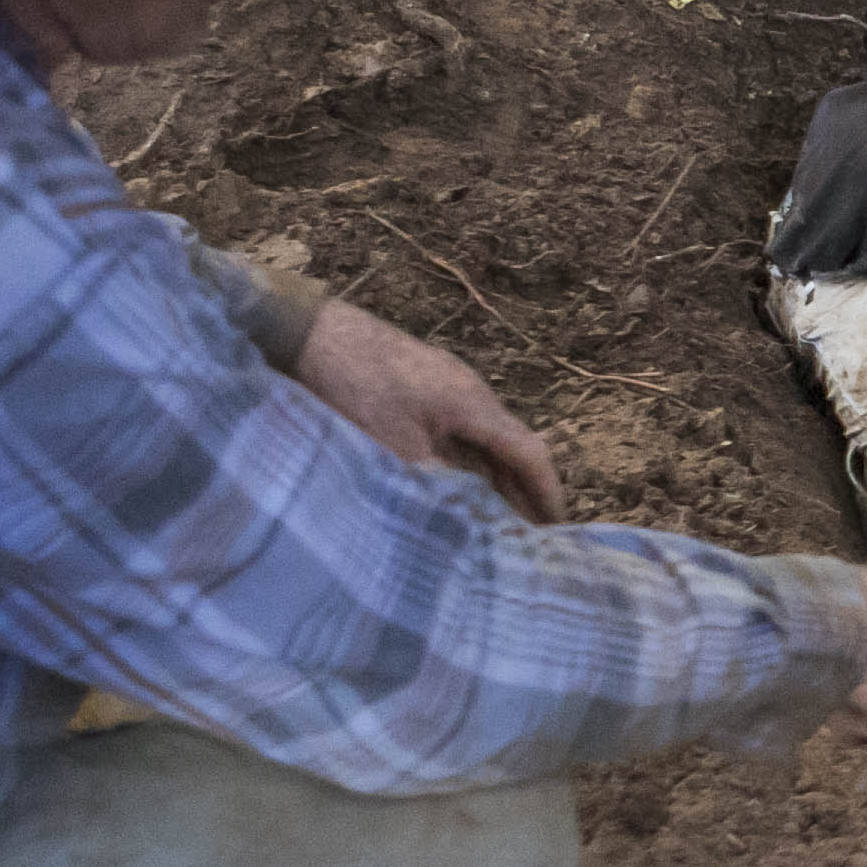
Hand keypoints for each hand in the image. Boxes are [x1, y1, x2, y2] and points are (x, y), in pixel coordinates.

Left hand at [295, 298, 564, 520]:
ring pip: (485, 440)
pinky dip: (469, 462)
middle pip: (512, 447)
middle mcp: (472, 392)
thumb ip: (436, 481)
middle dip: (524, 491)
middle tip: (528, 534)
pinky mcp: (424, 386)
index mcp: (474, 405)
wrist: (311, 333)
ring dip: (495, 478)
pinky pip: (461, 431)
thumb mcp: (394, 444)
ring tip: (495, 518)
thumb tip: (466, 517)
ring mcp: (448, 386)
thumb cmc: (354, 385)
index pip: (529, 453)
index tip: (555, 529)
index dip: (546, 493)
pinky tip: (455, 484)